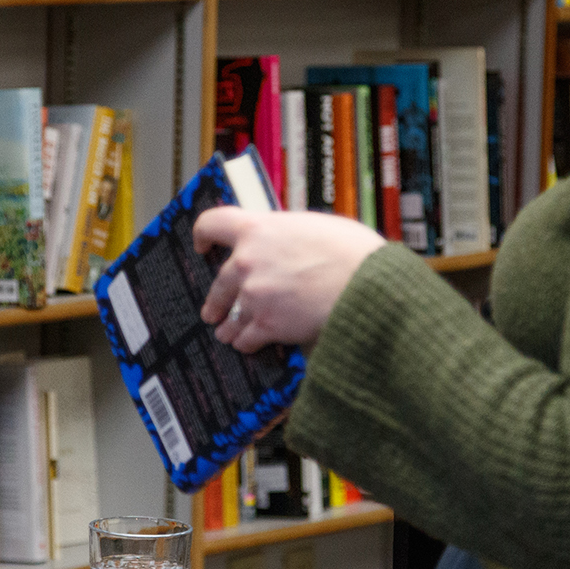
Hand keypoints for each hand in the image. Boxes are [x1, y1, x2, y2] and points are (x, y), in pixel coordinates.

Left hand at [195, 208, 384, 352]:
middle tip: (214, 309)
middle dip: (216, 299)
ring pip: (229, 316)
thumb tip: (285, 245)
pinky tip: (251, 345)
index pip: (213, 223)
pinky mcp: (266, 324)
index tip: (202, 245)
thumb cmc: (352, 252)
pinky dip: (248, 343)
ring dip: (230, 326)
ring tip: (230, 334)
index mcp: (259, 229)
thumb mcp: (316, 226)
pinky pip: (245, 339)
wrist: (367, 285)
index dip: (203, 234)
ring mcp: (254, 294)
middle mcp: (248, 260)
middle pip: (218, 282)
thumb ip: (287, 235)